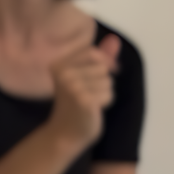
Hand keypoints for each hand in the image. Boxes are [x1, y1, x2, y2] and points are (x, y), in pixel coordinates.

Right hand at [48, 35, 120, 149]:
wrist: (65, 134)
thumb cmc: (76, 104)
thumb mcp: (86, 77)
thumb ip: (100, 58)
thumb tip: (115, 39)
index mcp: (59, 64)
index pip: (93, 52)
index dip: (105, 62)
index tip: (102, 75)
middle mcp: (63, 72)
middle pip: (103, 67)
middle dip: (103, 81)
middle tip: (88, 94)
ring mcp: (73, 86)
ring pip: (108, 80)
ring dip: (105, 92)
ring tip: (90, 101)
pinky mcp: (84, 99)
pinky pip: (109, 93)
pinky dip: (106, 102)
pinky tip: (93, 109)